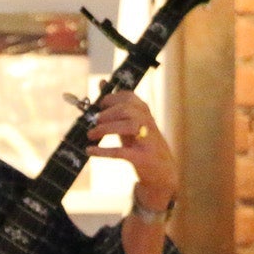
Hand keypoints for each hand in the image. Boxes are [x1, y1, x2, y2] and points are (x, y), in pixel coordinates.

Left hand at [83, 90, 175, 215]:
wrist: (162, 171)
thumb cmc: (142, 142)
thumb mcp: (131, 122)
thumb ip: (116, 105)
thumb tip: (101, 83)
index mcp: (145, 112)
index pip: (128, 97)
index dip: (110, 99)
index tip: (98, 106)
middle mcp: (148, 123)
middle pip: (127, 110)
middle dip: (106, 114)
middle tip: (93, 122)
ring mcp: (147, 140)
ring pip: (128, 126)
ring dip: (105, 129)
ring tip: (90, 134)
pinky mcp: (143, 158)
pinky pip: (121, 152)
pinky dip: (103, 151)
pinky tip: (90, 150)